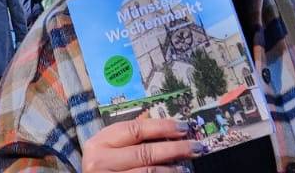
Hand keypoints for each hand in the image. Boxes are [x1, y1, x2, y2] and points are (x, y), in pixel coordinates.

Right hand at [80, 118, 199, 172]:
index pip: (135, 130)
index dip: (162, 127)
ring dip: (172, 170)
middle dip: (174, 149)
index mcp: (99, 143)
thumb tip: (167, 127)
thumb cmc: (103, 165)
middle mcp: (99, 162)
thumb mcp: (109, 148)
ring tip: (186, 167)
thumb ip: (130, 137)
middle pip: (145, 153)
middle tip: (195, 147)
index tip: (184, 127)